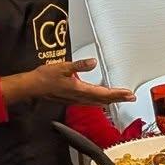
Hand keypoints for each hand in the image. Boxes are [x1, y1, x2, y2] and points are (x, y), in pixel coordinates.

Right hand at [0, 56, 131, 107]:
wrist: (33, 87)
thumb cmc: (45, 77)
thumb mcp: (63, 67)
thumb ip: (79, 65)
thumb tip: (93, 62)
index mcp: (80, 89)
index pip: (104, 93)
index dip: (117, 93)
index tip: (128, 93)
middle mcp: (80, 97)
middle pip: (104, 99)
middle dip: (119, 98)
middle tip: (131, 97)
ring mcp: (76, 100)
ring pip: (98, 101)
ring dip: (111, 100)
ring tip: (121, 98)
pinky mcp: (73, 99)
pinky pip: (91, 102)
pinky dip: (101, 100)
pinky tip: (102, 100)